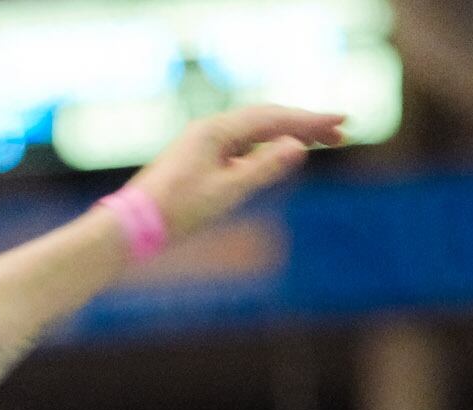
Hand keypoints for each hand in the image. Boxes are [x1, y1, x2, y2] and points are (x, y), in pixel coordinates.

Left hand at [124, 104, 345, 246]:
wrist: (132, 228)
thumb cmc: (176, 212)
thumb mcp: (227, 192)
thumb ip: (264, 168)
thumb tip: (297, 145)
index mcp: (216, 131)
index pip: (273, 118)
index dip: (310, 120)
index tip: (341, 122)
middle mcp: (211, 129)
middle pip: (268, 119)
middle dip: (305, 124)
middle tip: (341, 132)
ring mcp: (204, 142)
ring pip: (257, 131)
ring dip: (289, 134)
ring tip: (322, 141)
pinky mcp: (201, 158)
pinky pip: (243, 144)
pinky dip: (269, 146)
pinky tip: (283, 152)